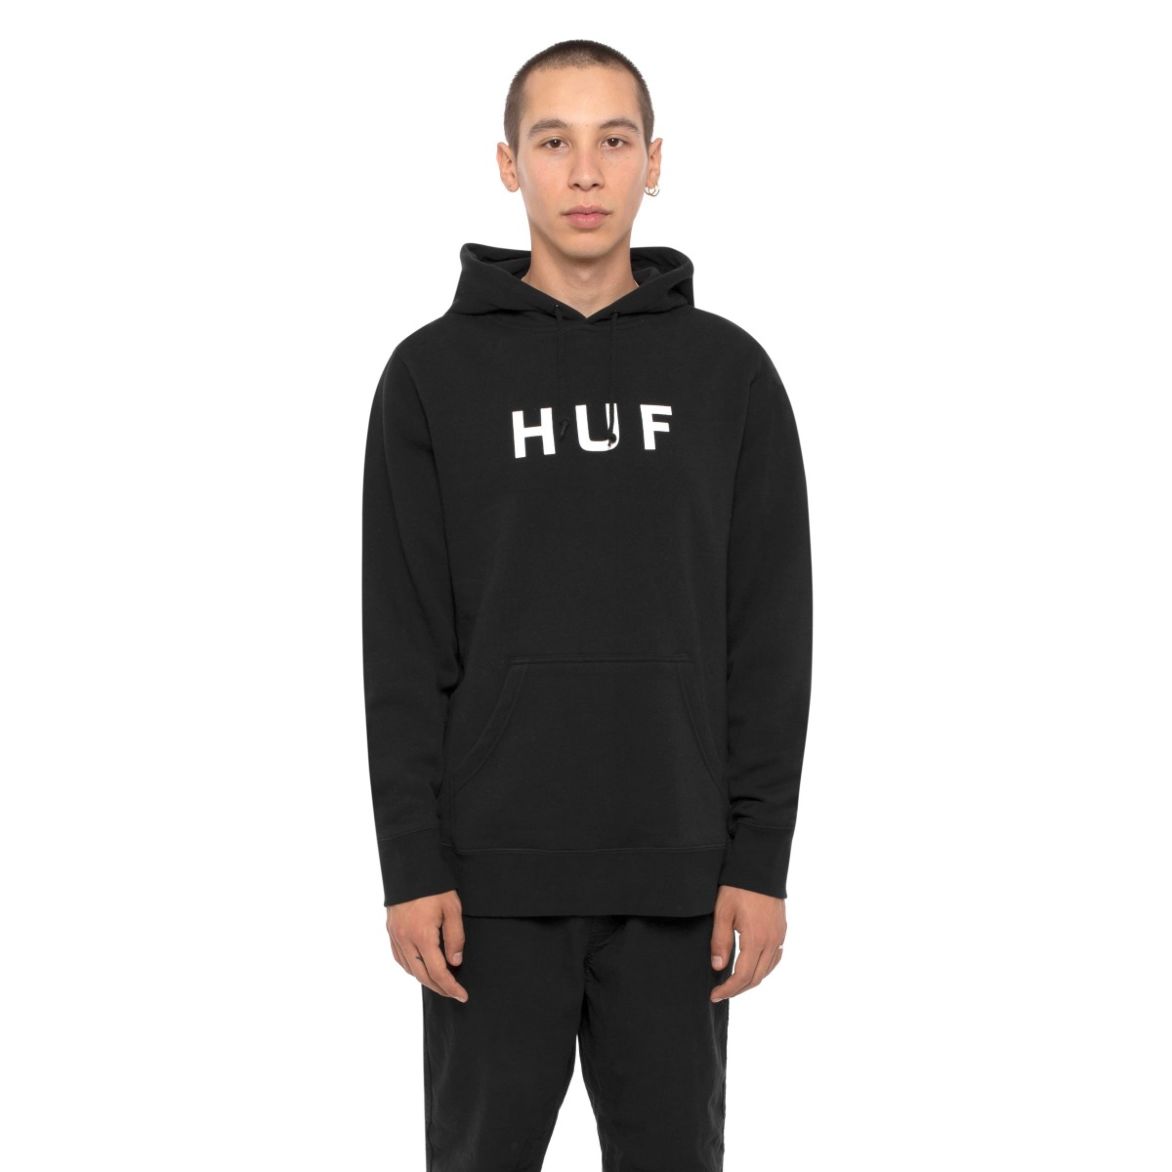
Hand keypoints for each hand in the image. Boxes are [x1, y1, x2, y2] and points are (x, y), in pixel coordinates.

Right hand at [386, 889, 468, 1001]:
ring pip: (409, 969)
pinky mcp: (391, 931)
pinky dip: (411, 968)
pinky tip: (421, 968)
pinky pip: (400, 958)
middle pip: (422, 975)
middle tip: (454, 993)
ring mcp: (396, 936)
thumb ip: (455, 937)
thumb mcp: (452, 909)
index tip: (462, 995)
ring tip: (441, 983)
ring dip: (425, 980)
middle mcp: (405, 940)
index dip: (451, 986)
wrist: (411, 868)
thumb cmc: (435, 887)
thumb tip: (455, 962)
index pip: (437, 972)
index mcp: (422, 936)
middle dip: (439, 988)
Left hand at [709, 884, 786, 1001]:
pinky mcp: (782, 930)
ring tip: (733, 983)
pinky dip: (763, 968)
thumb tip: (718, 967)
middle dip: (738, 989)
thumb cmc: (738, 887)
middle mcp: (772, 942)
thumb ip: (720, 941)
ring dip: (751, 980)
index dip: (728, 989)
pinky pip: (775, 958)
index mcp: (756, 940)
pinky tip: (753, 966)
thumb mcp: (723, 912)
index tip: (714, 995)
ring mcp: (779, 936)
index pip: (742, 976)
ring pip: (767, 970)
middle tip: (720, 992)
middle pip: (756, 978)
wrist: (760, 867)